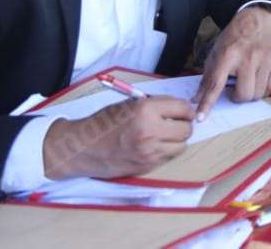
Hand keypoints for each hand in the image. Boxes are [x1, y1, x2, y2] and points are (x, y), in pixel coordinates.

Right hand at [42, 96, 193, 179]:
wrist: (84, 148)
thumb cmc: (104, 123)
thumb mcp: (129, 104)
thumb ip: (154, 105)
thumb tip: (176, 108)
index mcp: (146, 110)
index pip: (182, 108)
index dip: (186, 109)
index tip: (185, 111)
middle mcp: (150, 131)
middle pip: (186, 129)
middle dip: (184, 124)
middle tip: (177, 122)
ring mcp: (149, 151)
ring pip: (181, 145)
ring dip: (177, 139)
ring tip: (166, 135)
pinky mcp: (147, 166)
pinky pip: (168, 156)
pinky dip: (166, 150)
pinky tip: (155, 145)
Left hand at [195, 6, 270, 119]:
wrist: (255, 23)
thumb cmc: (233, 40)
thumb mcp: (215, 54)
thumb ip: (207, 78)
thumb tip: (197, 99)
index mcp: (228, 55)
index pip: (216, 85)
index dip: (207, 104)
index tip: (201, 118)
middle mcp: (248, 58)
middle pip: (243, 94)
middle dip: (237, 97)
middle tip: (234, 89)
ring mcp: (265, 60)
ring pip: (258, 94)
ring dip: (251, 93)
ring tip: (246, 82)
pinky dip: (264, 89)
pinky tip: (258, 80)